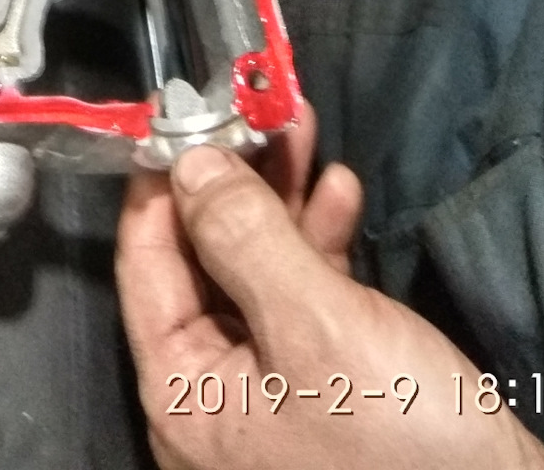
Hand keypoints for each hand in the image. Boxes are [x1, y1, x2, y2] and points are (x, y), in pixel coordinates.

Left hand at [117, 105, 543, 469]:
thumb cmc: (400, 442)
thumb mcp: (316, 324)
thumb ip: (243, 236)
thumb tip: (187, 161)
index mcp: (182, 393)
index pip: (144, 261)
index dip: (161, 179)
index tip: (183, 106)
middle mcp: (213, 398)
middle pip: (201, 261)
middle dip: (235, 178)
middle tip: (260, 106)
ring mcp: (270, 397)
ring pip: (254, 272)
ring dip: (282, 200)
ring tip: (306, 132)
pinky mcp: (327, 393)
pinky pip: (302, 303)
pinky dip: (318, 246)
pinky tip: (342, 195)